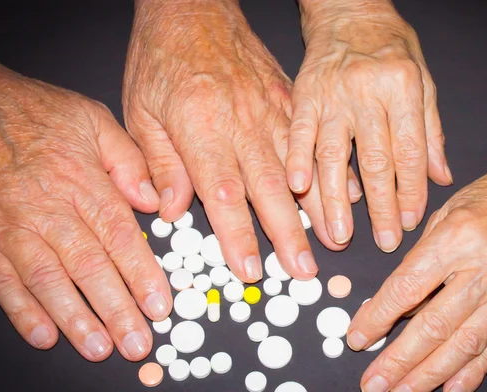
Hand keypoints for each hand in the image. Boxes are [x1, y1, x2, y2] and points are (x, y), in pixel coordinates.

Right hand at [0, 35, 171, 361]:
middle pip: (89, 267)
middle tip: (137, 343)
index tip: (160, 306)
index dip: (141, 275)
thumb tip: (156, 202)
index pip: (119, 237)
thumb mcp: (93, 121)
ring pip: (48, 281)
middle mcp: (47, 209)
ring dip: (76, 319)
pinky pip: (2, 281)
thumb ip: (129, 161)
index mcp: (81, 182)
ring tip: (100, 348)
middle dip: (117, 310)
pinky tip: (44, 335)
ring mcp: (10, 227)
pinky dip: (22, 311)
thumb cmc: (34, 114)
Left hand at [125, 0, 353, 279]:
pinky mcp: (286, 98)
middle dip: (288, 234)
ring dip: (317, 207)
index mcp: (199, 126)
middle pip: (268, 187)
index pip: (222, 192)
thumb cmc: (160, 59)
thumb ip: (159, 164)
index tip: (251, 269)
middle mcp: (240, 121)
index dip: (238, 235)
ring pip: (297, 165)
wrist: (192, 8)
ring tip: (334, 238)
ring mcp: (269, 109)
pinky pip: (310, 138)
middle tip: (305, 271)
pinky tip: (347, 189)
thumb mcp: (139, 111)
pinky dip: (329, 167)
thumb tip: (169, 211)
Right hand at [288, 0, 452, 250]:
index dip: (411, 191)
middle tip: (383, 240)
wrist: (348, 11)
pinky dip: (296, 160)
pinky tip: (296, 187)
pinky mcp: (304, 95)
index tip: (409, 222)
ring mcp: (332, 95)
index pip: (410, 152)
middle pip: (375, 161)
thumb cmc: (389, 46)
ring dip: (336, 199)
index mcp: (402, 88)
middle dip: (380, 207)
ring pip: (335, 155)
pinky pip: (299, 132)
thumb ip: (430, 131)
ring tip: (339, 233)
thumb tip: (440, 178)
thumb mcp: (423, 81)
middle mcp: (367, 93)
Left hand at [346, 128, 486, 391]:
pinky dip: (471, 373)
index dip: (377, 317)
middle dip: (399, 360)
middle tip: (375, 382)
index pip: (406, 288)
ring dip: (429, 375)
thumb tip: (391, 299)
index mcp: (457, 239)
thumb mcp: (445, 212)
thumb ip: (419, 257)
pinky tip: (450, 390)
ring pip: (463, 345)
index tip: (358, 337)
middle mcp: (484, 269)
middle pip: (433, 325)